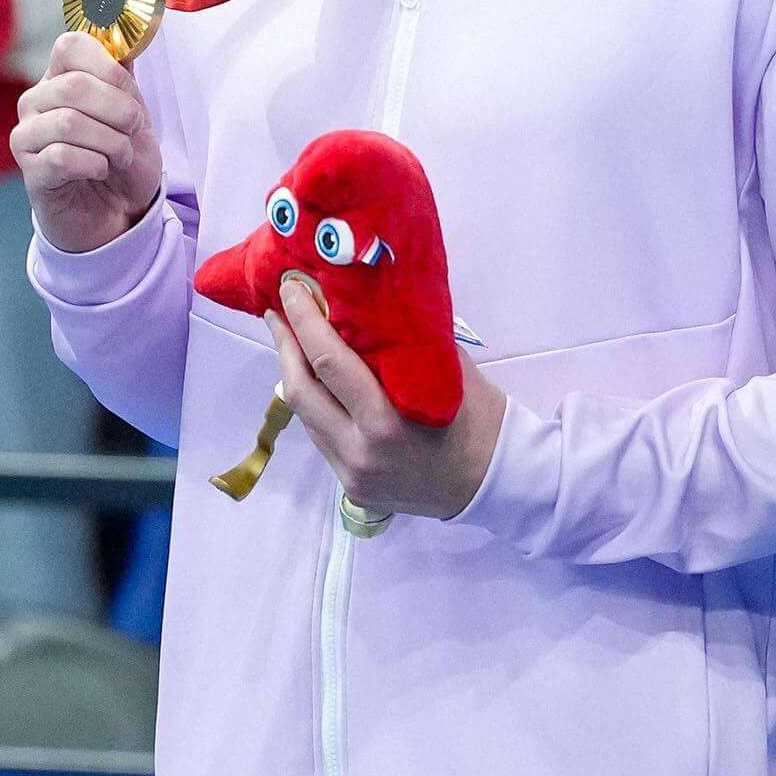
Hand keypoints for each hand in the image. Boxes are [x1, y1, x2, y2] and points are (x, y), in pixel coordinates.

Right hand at [12, 31, 162, 253]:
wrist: (117, 213)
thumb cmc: (121, 159)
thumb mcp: (133, 112)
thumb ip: (124, 74)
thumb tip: (128, 33)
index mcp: (60, 77)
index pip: (70, 45)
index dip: (108, 66)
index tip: (129, 91)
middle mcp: (36, 101)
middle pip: (72, 86)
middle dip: (117, 110)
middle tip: (132, 130)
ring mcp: (28, 136)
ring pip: (68, 122)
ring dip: (110, 142)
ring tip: (119, 156)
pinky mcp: (30, 171)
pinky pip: (61, 157)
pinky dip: (94, 164)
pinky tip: (100, 171)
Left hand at [268, 272, 504, 521]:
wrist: (496, 481)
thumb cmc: (480, 419)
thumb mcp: (446, 371)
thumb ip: (403, 342)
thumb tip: (365, 303)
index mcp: (385, 423)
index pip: (327, 362)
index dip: (303, 321)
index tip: (291, 288)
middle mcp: (359, 452)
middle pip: (299, 391)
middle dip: (285, 344)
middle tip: (279, 311)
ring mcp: (352, 474)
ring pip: (305, 416)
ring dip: (295, 374)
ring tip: (294, 341)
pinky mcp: (351, 487)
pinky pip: (321, 437)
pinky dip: (316, 404)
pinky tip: (318, 382)